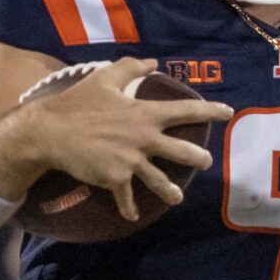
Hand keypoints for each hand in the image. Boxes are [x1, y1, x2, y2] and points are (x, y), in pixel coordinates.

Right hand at [0, 58, 231, 219]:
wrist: (51, 131)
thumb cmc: (77, 102)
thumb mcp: (105, 78)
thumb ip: (131, 68)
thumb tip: (153, 62)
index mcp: (145, 113)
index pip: (185, 111)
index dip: (210, 111)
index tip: (228, 112)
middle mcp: (143, 138)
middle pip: (181, 151)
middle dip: (197, 158)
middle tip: (206, 161)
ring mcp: (131, 161)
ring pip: (159, 181)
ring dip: (170, 192)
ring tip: (177, 198)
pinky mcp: (115, 178)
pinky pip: (126, 197)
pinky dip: (129, 208)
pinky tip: (133, 217)